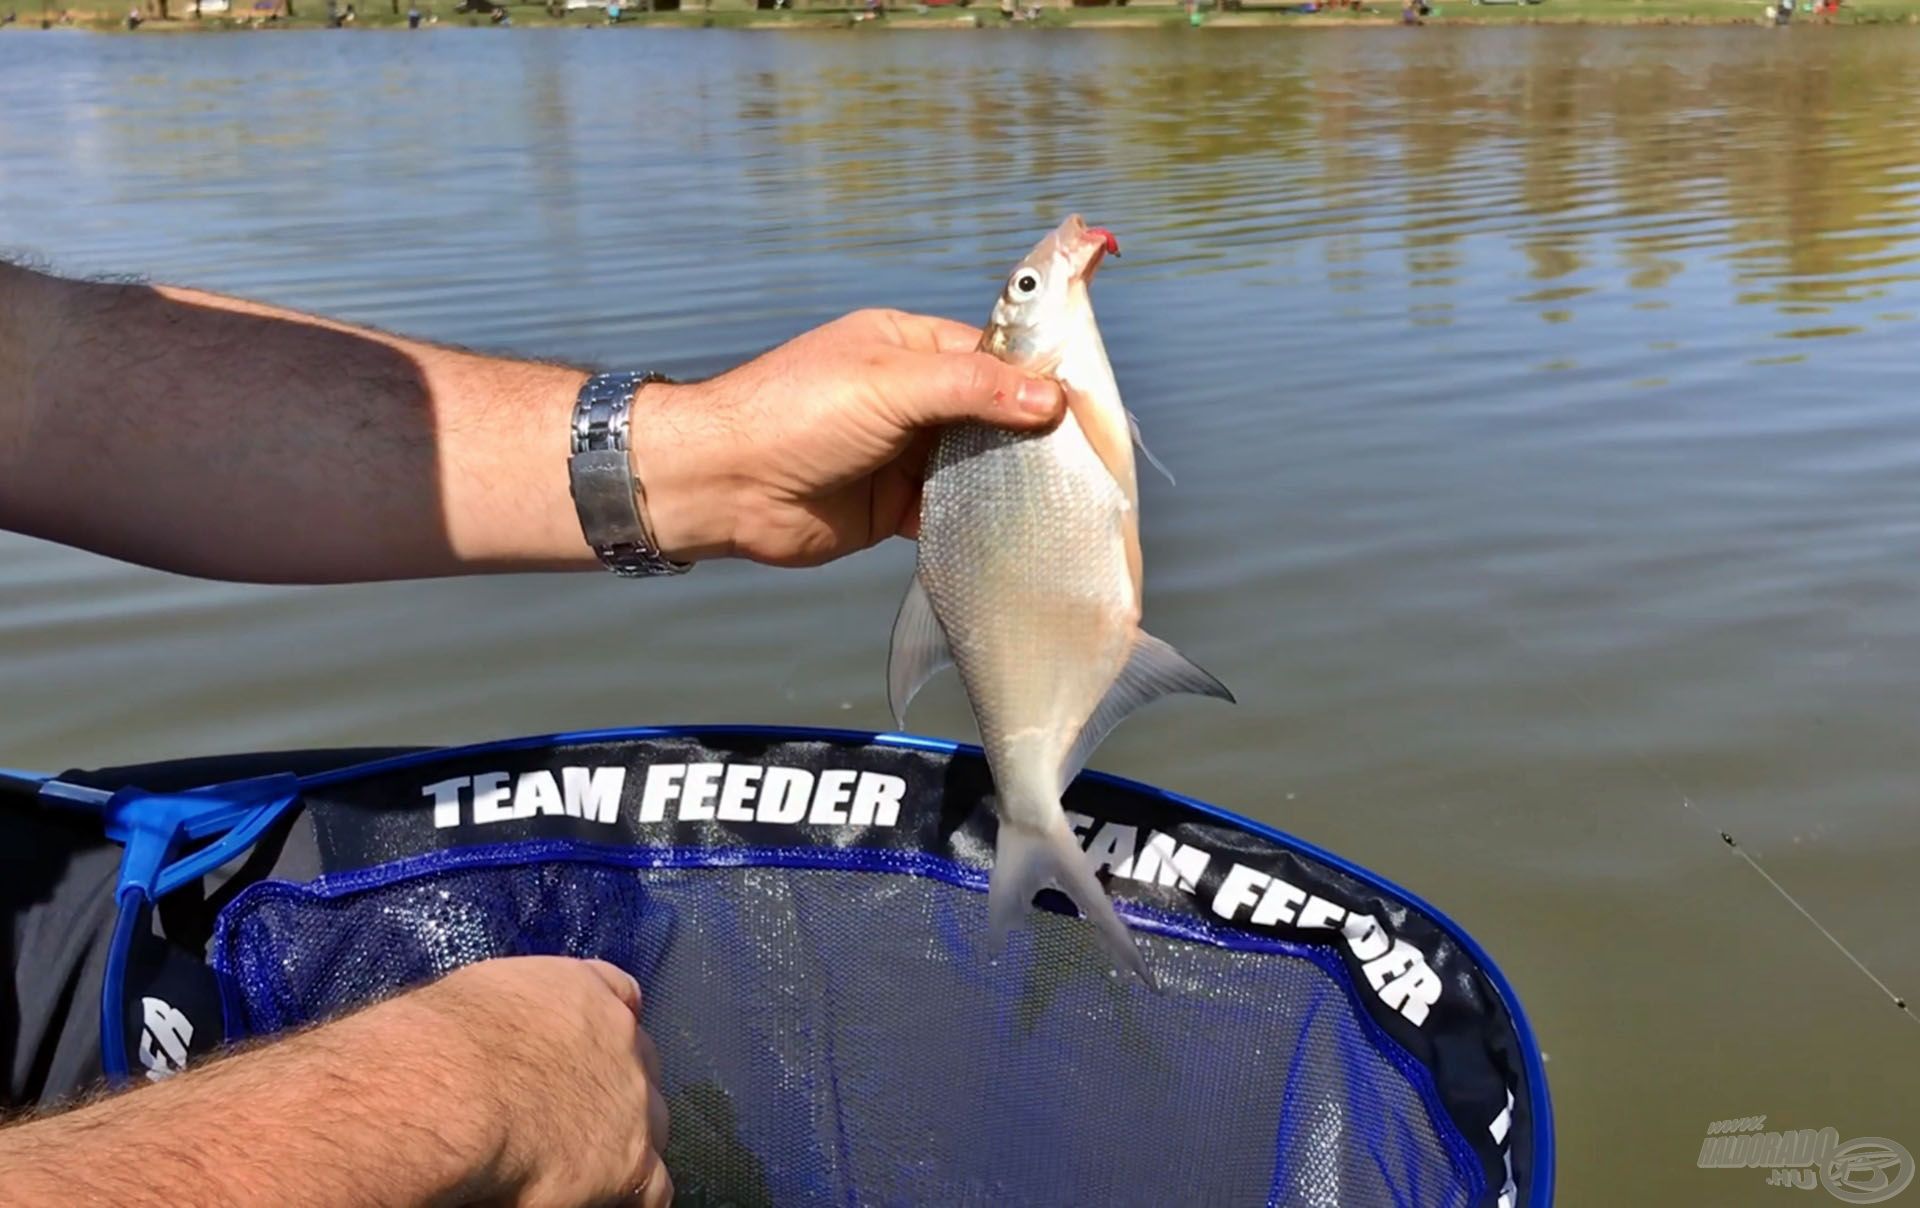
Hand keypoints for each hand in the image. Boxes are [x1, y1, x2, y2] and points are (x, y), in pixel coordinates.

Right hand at [413, 957, 670, 1206]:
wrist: (452, 1095)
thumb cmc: (439, 1045)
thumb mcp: (473, 995)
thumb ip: (508, 1008)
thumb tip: (494, 1033)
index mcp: (581, 992)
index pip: (618, 994)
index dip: (603, 1026)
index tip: (588, 1045)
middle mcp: (621, 1040)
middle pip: (640, 1063)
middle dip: (616, 1087)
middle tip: (572, 1116)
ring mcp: (634, 1102)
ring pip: (653, 1123)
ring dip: (627, 1140)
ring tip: (585, 1164)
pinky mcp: (632, 1163)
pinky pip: (654, 1187)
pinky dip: (635, 1195)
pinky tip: (609, 1200)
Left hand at [629, 308, 1066, 567]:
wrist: (723, 485)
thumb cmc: (795, 413)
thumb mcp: (890, 384)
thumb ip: (972, 389)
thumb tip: (1049, 398)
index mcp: (908, 347)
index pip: (993, 353)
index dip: (1040, 374)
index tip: (1088, 400)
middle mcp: (911, 398)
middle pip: (992, 411)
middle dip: (1032, 433)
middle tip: (1089, 458)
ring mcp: (903, 452)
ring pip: (976, 464)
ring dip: (1009, 480)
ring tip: (1062, 497)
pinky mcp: (895, 506)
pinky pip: (951, 510)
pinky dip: (978, 520)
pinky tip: (1013, 531)